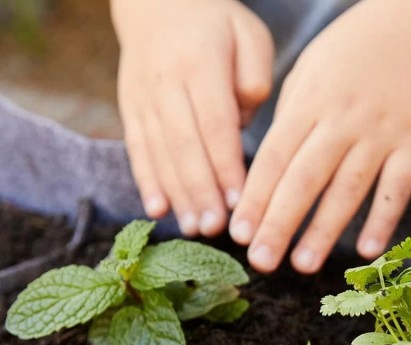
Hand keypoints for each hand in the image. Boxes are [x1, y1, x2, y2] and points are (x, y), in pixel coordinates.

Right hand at [111, 0, 273, 237]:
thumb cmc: (217, 24)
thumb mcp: (248, 35)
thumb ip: (253, 78)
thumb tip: (244, 120)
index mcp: (199, 63)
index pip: (215, 124)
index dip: (224, 166)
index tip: (237, 201)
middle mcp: (166, 82)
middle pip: (184, 145)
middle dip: (200, 191)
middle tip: (215, 228)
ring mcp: (143, 97)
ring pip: (160, 152)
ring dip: (176, 195)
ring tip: (192, 228)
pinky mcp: (130, 109)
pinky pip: (137, 148)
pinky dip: (146, 181)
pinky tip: (156, 210)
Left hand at [228, 0, 410, 274]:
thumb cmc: (353, 55)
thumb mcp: (308, 73)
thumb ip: (288, 121)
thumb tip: (264, 173)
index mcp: (309, 103)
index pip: (274, 158)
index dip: (254, 197)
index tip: (238, 233)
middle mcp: (341, 120)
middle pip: (304, 178)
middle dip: (279, 222)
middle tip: (260, 260)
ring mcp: (380, 134)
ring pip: (347, 188)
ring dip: (324, 229)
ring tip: (303, 265)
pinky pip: (397, 188)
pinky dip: (383, 219)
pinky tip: (366, 251)